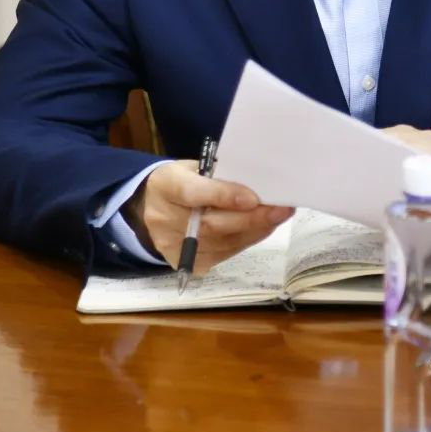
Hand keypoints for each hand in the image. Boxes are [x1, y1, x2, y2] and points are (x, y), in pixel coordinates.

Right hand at [123, 160, 293, 270]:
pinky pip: (221, 255)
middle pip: (211, 225)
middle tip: (281, 209)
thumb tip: (257, 185)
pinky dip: (244, 241)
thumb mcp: (193, 168)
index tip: (254, 199)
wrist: (149, 206)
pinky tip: (260, 228)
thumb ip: (219, 177)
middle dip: (251, 219)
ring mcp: (172, 246)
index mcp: (166, 186)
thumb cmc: (181, 181)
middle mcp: (164, 219)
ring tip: (277, 217)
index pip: (193, 193)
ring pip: (220, 244)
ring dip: (254, 231)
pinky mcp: (184, 263)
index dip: (224, 196)